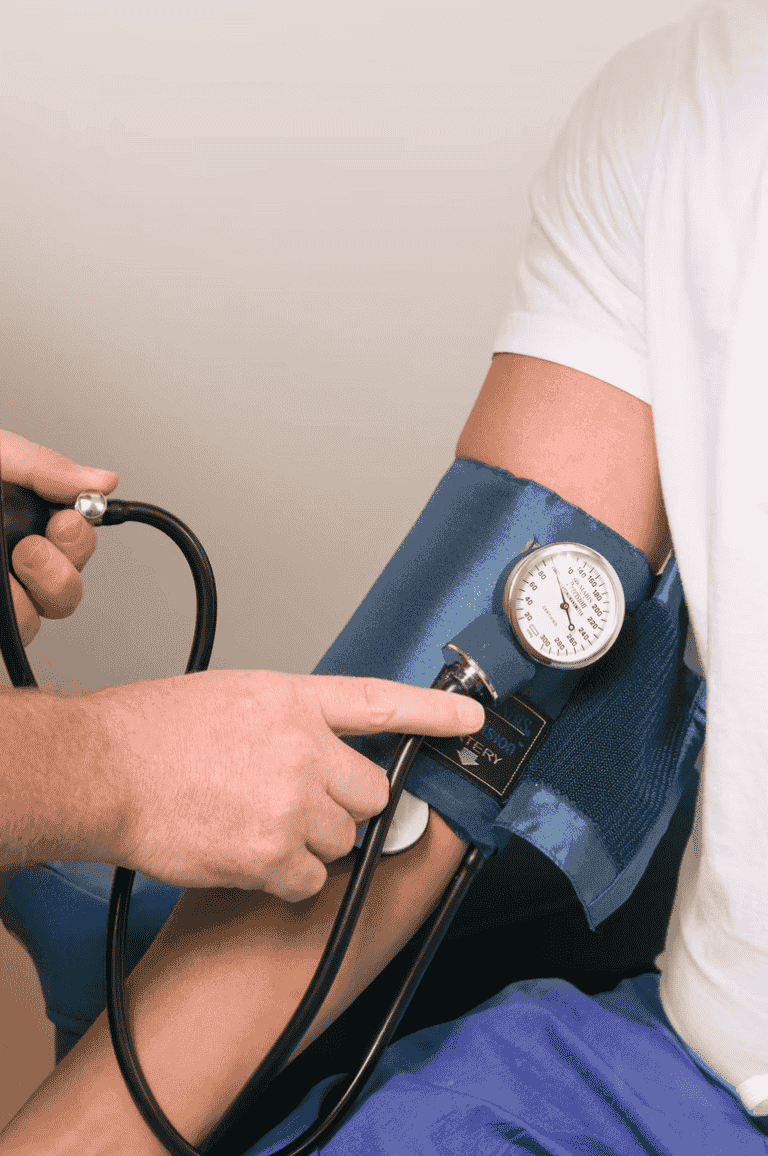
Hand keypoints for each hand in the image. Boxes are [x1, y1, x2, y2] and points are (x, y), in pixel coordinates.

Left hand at [1, 430, 119, 645]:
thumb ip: (46, 466)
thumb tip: (106, 480)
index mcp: (23, 523)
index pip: (76, 543)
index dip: (79, 537)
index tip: (63, 518)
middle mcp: (15, 563)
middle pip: (69, 589)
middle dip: (62, 566)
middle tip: (29, 545)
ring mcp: (6, 593)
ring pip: (50, 613)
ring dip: (40, 588)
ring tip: (10, 562)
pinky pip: (22, 632)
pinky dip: (15, 608)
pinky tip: (1, 582)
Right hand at [93, 669, 484, 900]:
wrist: (101, 770)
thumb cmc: (152, 732)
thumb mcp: (233, 697)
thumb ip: (289, 719)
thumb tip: (319, 749)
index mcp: (293, 700)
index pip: (380, 701)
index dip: (433, 712)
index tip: (472, 719)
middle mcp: (303, 748)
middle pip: (370, 793)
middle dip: (345, 804)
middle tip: (298, 802)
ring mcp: (292, 802)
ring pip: (344, 840)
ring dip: (312, 842)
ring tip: (256, 824)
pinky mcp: (273, 854)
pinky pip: (311, 880)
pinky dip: (287, 879)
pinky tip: (247, 854)